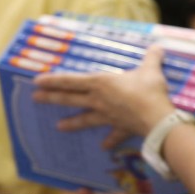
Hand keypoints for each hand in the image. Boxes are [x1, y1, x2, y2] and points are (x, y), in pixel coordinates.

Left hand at [33, 46, 176, 145]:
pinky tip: (103, 147)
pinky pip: (112, 135)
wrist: (157, 118)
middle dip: (51, 98)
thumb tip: (159, 46)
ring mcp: (107, 116)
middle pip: (70, 99)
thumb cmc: (149, 90)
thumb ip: (152, 57)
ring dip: (71, 123)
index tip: (37, 82)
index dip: (53, 80)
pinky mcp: (119, 128)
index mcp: (101, 83)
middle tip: (35, 99)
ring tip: (58, 127)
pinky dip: (108, 141)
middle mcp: (99, 100)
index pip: (71, 81)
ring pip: (84, 119)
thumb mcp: (151, 69)